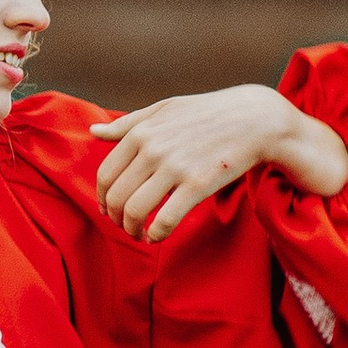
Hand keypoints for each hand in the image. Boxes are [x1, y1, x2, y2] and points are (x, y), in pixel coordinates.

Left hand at [96, 86, 347, 241]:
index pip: (105, 175)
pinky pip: (165, 220)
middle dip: (116, 219)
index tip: (110, 210)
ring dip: (132, 230)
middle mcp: (152, 150)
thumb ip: (127, 123)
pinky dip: (156, 235)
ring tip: (140, 235)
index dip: (103, 199)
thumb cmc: (207, 113)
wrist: (253, 120)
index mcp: (140, 133)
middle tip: (124, 227)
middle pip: (116, 197)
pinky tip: (157, 237)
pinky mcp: (197, 185)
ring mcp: (174, 168)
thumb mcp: (164, 109)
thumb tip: (94, 130)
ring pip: (135, 211)